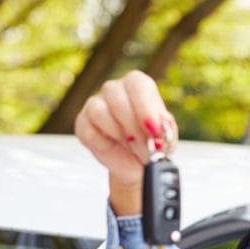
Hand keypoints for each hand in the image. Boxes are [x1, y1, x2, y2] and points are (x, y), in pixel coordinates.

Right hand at [74, 70, 175, 214]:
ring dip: (118, 133)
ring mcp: (95, 105)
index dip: (145, 106)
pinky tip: (113, 146)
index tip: (153, 129)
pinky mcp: (83, 123)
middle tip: (145, 144)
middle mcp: (115, 90)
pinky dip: (103, 143)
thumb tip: (162, 120)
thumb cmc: (153, 145)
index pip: (137, 84)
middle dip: (132, 124)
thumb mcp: (166, 137)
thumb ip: (166, 127)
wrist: (136, 164)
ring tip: (132, 146)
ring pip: (98, 111)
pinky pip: (88, 130)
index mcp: (138, 86)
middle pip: (116, 95)